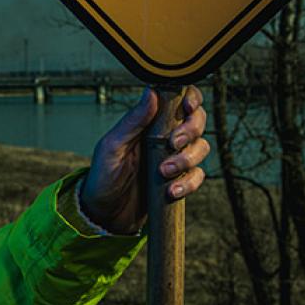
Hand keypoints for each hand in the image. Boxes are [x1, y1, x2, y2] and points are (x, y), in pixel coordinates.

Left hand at [79, 86, 209, 234]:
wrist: (104, 212)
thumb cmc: (103, 174)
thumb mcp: (113, 145)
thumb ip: (134, 120)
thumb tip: (151, 91)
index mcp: (148, 122)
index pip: (178, 100)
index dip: (191, 98)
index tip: (188, 107)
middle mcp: (164, 136)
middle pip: (197, 121)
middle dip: (191, 130)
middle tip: (173, 143)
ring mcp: (174, 158)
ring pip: (201, 148)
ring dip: (187, 159)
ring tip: (164, 171)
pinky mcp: (180, 180)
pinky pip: (197, 176)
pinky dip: (189, 183)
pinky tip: (171, 190)